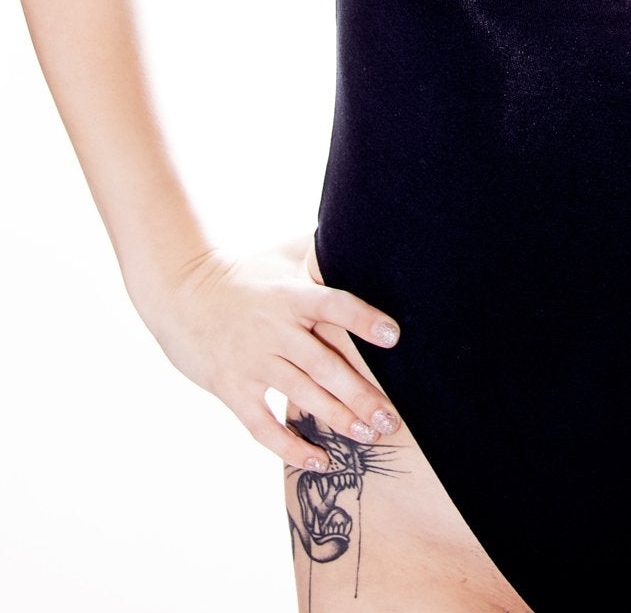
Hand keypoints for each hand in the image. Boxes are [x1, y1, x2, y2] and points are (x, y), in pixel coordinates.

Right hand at [139, 239, 401, 471]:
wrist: (181, 292)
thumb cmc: (241, 274)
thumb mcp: (279, 256)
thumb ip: (317, 249)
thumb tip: (357, 227)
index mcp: (290, 295)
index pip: (334, 304)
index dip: (363, 319)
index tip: (393, 336)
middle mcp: (274, 330)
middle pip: (325, 366)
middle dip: (362, 395)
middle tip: (392, 418)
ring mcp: (253, 362)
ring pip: (302, 397)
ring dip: (339, 420)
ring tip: (370, 435)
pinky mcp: (233, 389)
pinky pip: (265, 427)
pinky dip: (292, 448)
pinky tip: (322, 461)